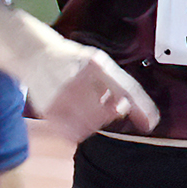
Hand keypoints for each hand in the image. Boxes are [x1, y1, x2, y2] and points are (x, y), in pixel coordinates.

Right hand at [21, 40, 160, 142]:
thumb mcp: (97, 62)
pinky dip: (78, 131)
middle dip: (110, 114)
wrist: (35, 54)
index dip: (142, 108)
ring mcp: (62, 96)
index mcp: (97, 65)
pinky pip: (71, 133)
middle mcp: (80, 79)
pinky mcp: (48, 109)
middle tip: (105, 106)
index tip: (151, 123)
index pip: (127, 89)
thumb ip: (114, 83)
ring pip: (91, 126)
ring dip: (95, 123)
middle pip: (108, 113)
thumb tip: (126, 109)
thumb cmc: (71, 60)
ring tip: (87, 109)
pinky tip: (76, 119)